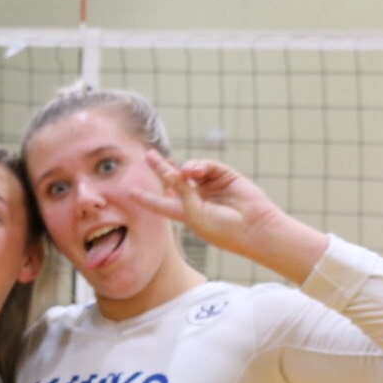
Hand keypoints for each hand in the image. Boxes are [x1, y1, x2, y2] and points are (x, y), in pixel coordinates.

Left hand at [125, 152, 285, 256]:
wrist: (252, 226)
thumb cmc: (220, 228)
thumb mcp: (193, 212)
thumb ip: (179, 190)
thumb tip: (171, 169)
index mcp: (186, 214)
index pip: (161, 204)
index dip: (146, 197)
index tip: (130, 192)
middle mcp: (196, 199)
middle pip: (173, 181)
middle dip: (161, 168)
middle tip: (148, 155)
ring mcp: (210, 187)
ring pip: (190, 171)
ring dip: (184, 169)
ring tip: (186, 173)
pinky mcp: (223, 176)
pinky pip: (206, 166)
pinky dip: (199, 165)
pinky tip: (196, 171)